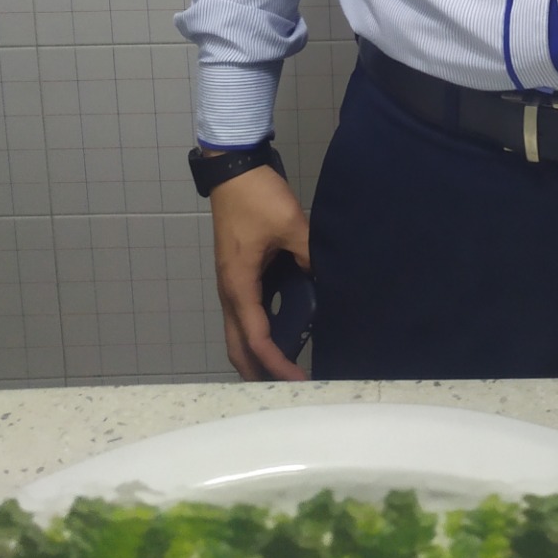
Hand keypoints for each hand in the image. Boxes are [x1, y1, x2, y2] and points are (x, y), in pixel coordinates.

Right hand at [207, 164, 311, 380]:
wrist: (234, 170)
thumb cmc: (257, 198)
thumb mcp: (290, 225)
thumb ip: (309, 254)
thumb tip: (327, 279)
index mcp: (240, 285)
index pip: (257, 339)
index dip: (277, 365)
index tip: (299, 381)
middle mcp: (230, 292)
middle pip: (238, 347)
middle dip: (260, 372)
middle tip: (290, 386)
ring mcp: (232, 284)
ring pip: (239, 333)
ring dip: (257, 354)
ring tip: (288, 366)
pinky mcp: (238, 274)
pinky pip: (246, 314)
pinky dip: (260, 331)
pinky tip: (285, 330)